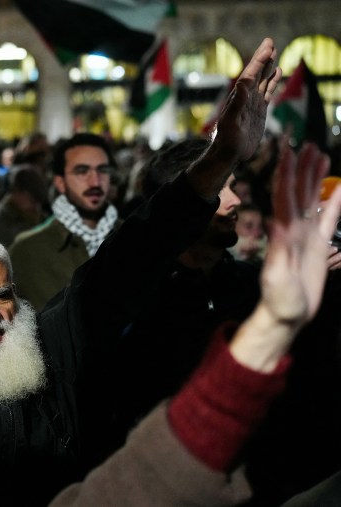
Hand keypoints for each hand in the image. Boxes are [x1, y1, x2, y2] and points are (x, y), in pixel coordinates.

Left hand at [213, 38, 281, 163]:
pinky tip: (277, 73)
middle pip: (256, 73)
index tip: (267, 47)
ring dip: (268, 67)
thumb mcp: (231, 121)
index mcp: (239, 97)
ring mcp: (253, 103)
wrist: (229, 154)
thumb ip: (236, 103)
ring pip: (263, 80)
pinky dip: (273, 81)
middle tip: (269, 41)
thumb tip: (243, 83)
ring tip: (273, 52)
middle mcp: (246, 97)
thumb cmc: (227, 140)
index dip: (259, 61)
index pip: (250, 74)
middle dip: (263, 58)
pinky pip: (267, 92)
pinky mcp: (259, 111)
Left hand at [229, 142, 340, 371]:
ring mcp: (306, 234)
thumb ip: (277, 251)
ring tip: (320, 154)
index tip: (286, 150)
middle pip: (298, 190)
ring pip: (312, 198)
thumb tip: (276, 223)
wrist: (287, 316)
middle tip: (307, 144)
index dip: (285, 172)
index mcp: (282, 231)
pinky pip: (330, 217)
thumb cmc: (279, 299)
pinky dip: (337, 201)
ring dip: (315, 177)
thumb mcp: (276, 276)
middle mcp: (293, 227)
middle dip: (301, 167)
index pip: (283, 195)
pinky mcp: (319, 244)